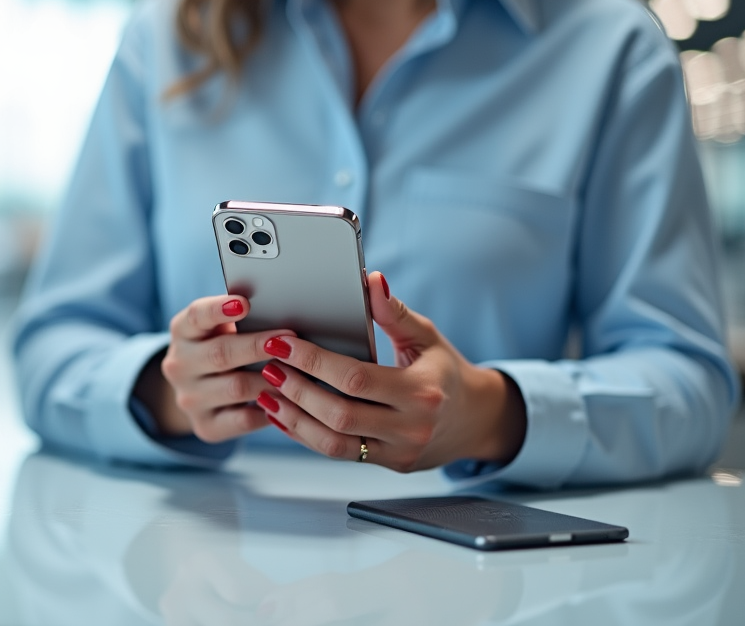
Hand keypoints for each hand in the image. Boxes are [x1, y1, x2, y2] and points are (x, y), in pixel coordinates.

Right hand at [133, 294, 295, 439]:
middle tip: (290, 339)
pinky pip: (243, 419)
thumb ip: (238, 316)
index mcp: (182, 332)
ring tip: (300, 371)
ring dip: (272, 379)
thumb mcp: (219, 326)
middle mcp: (179, 366)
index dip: (218, 309)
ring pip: (236, 388)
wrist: (197, 389)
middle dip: (259, 346)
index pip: (196, 316)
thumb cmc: (221, 344)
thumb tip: (282, 305)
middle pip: (221, 354)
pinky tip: (289, 400)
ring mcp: (189, 399)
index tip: (245, 303)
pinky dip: (269, 408)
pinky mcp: (205, 427)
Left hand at [253, 272, 525, 471]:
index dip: (313, 361)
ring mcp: (399, 450)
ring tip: (269, 393)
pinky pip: (339, 454)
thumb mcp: (426, 335)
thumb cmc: (445, 371)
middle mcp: (412, 425)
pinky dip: (307, 436)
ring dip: (294, 418)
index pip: (355, 378)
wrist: (476, 419)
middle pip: (339, 413)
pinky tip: (285, 417)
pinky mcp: (388, 464)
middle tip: (269, 366)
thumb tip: (370, 280)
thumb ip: (394, 311)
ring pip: (334, 442)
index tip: (281, 343)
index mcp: (421, 390)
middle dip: (297, 389)